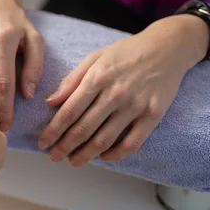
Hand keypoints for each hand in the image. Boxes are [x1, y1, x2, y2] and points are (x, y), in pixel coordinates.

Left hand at [38, 15, 209, 165]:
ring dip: (85, 155)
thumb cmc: (125, 53)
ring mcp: (135, 106)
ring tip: (72, 161)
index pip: (69, 111)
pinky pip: (132, 143)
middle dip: (64, 147)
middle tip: (53, 156)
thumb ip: (71, 81)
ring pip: (104, 140)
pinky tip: (103, 157)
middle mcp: (115, 94)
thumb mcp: (94, 58)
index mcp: (97, 78)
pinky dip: (115, 155)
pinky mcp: (153, 115)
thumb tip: (50, 102)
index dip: (53, 131)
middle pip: (83, 129)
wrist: (167, 48)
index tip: (42, 142)